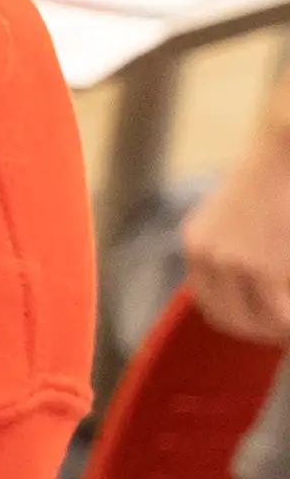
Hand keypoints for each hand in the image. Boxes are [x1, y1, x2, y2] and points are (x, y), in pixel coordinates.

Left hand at [194, 126, 289, 342]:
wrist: (288, 145)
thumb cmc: (278, 173)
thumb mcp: (242, 212)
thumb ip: (241, 247)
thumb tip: (264, 286)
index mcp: (197, 241)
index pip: (211, 303)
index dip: (243, 321)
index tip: (269, 325)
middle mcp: (205, 256)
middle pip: (231, 321)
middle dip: (264, 332)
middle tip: (286, 329)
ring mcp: (231, 264)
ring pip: (260, 324)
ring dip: (282, 329)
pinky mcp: (262, 269)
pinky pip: (283, 317)